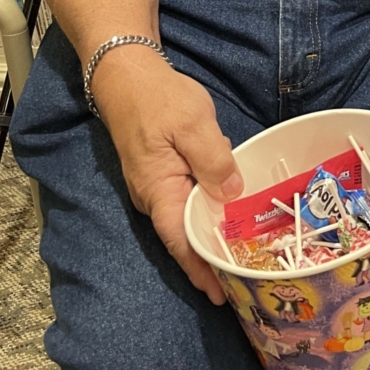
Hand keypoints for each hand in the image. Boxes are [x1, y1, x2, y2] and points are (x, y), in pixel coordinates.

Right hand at [91, 45, 242, 303]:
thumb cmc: (159, 99)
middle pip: (184, 237)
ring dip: (210, 238)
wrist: (127, 75)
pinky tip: (230, 214)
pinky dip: (208, 212)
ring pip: (187, 219)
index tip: (220, 294)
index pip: (180, 241)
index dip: (200, 269)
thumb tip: (232, 196)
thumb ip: (213, 161)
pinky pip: (188, 200)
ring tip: (241, 257)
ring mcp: (158, 185)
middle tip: (242, 281)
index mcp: (159, 190)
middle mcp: (155, 196)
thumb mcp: (193, 124)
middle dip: (210, 261)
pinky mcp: (164, 172)